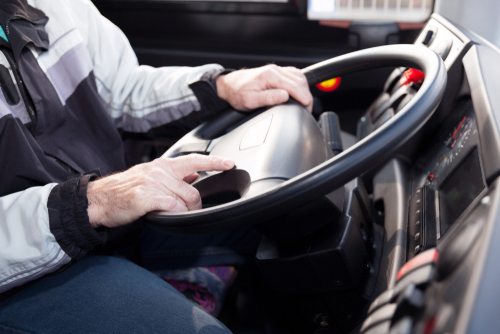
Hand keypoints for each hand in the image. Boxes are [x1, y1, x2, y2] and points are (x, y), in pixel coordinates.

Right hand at [86, 154, 234, 227]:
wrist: (100, 199)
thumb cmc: (125, 190)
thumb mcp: (151, 175)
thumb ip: (173, 175)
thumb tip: (195, 175)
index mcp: (163, 164)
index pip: (194, 159)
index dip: (215, 162)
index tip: (230, 163)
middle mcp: (159, 171)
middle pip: (193, 190)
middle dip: (196, 205)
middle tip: (190, 211)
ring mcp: (153, 183)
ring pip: (185, 200)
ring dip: (185, 212)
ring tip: (173, 214)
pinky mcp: (146, 197)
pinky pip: (173, 208)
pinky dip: (175, 214)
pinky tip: (166, 215)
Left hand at [216, 65, 312, 111]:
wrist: (229, 85)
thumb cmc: (237, 93)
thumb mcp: (250, 100)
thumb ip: (268, 98)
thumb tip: (284, 96)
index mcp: (269, 76)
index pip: (294, 86)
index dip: (304, 98)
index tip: (307, 107)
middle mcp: (274, 70)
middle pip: (299, 80)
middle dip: (307, 95)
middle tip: (308, 108)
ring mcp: (276, 70)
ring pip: (298, 76)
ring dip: (305, 89)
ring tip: (306, 102)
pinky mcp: (276, 72)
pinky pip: (293, 75)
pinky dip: (300, 84)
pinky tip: (300, 92)